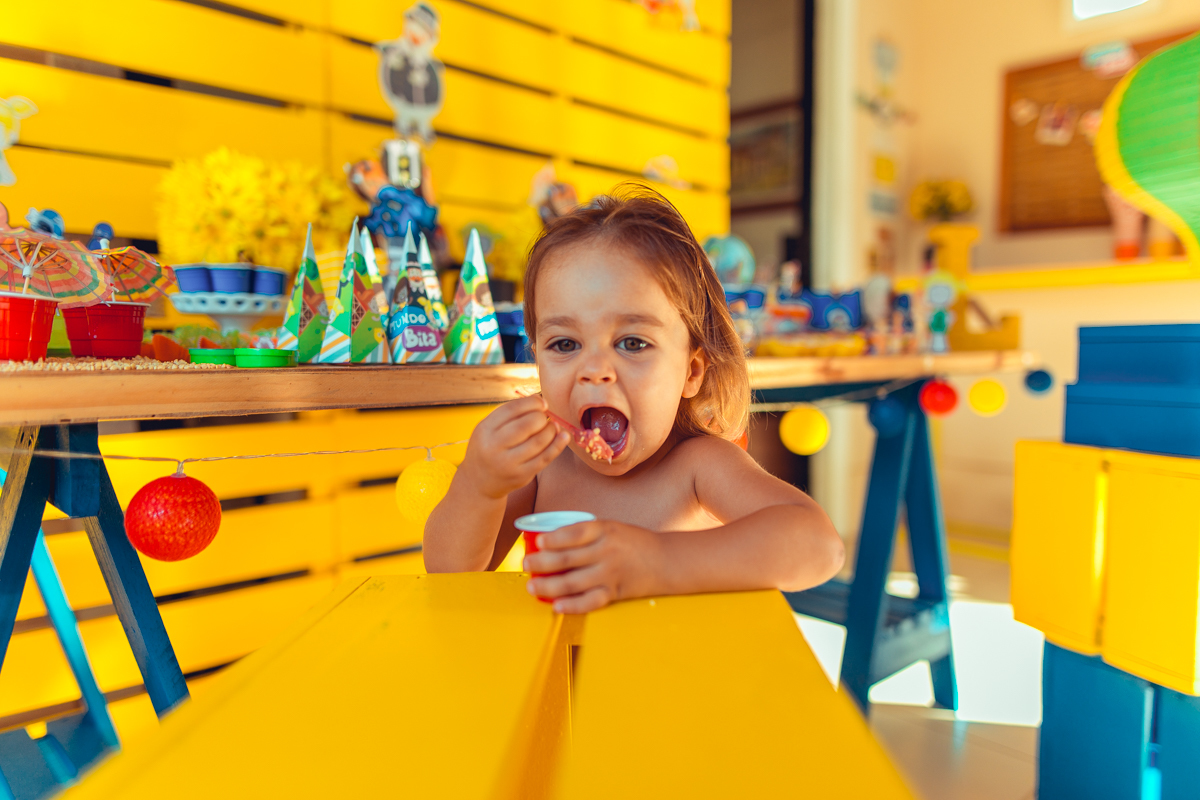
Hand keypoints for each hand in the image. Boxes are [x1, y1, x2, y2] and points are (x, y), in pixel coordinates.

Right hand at [460, 395, 569, 499]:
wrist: (479, 482)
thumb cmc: (488, 448)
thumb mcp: (489, 428)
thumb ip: (511, 413)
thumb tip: (540, 399)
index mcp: (484, 429)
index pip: (512, 409)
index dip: (532, 403)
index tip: (543, 403)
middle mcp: (494, 446)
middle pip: (526, 425)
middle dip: (542, 417)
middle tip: (545, 418)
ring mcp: (508, 463)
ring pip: (539, 441)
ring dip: (551, 430)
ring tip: (552, 426)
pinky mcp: (521, 476)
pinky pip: (544, 458)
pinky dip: (557, 445)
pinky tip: (564, 436)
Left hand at [524, 520, 662, 612]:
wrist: (666, 560)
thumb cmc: (634, 542)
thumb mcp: (612, 527)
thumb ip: (586, 534)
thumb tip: (550, 541)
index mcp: (604, 530)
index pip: (573, 534)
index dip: (553, 539)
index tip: (538, 542)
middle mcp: (606, 551)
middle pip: (567, 559)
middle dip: (542, 563)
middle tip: (526, 564)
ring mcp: (610, 573)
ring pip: (573, 582)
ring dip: (549, 586)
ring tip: (532, 586)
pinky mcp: (615, 592)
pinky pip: (590, 601)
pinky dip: (572, 605)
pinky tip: (557, 606)